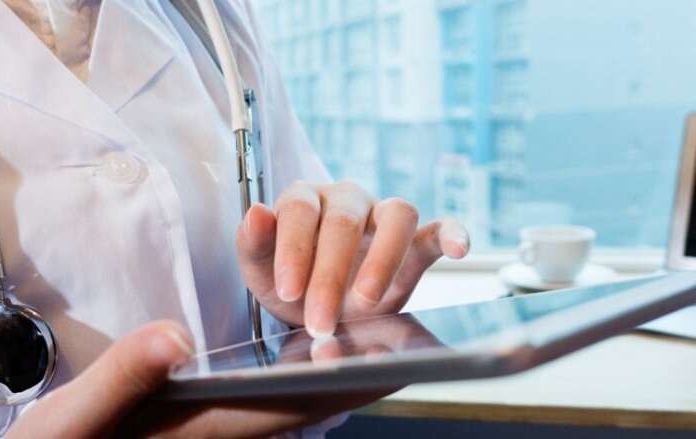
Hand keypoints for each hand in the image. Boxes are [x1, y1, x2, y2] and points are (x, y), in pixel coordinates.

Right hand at [7, 321, 382, 437]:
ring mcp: (214, 428)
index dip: (342, 383)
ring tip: (371, 338)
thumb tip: (174, 338)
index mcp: (199, 428)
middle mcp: (219, 432)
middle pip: (301, 405)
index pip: (286, 406)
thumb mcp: (74, 418)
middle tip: (403, 342)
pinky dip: (293, 376)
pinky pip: (261, 400)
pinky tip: (305, 355)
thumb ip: (123, 378)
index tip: (392, 359)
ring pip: (287, 402)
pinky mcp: (202, 421)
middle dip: (353, 377)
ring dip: (330, 375)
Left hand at [236, 181, 469, 336]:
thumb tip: (256, 213)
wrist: (315, 306)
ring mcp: (382, 216)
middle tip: (321, 319)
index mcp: (305, 199)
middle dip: (331, 274)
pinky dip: (452, 233)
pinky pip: (437, 228)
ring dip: (384, 258)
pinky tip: (459, 249)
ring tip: (368, 300)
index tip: (289, 290)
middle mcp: (345, 199)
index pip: (301, 209)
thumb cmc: (288, 282)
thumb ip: (254, 243)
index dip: (295, 248)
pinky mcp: (414, 241)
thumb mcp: (260, 270)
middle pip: (344, 220)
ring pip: (397, 214)